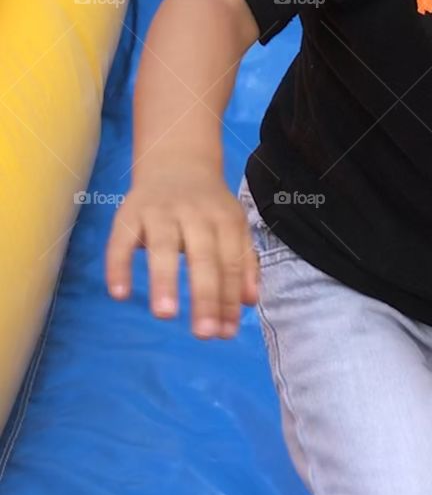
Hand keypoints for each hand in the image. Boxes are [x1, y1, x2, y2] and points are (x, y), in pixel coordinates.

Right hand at [105, 163, 258, 338]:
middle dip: (205, 295)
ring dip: (165, 280)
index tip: (227, 332)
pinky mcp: (128, 213)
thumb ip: (243, 262)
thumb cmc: (207, 206)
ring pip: (163, 246)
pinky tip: (119, 294)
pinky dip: (118, 266)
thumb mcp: (232, 226)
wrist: (177, 160)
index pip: (231, 261)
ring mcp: (160, 212)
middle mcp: (194, 213)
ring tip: (166, 315)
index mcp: (224, 218)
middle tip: (205, 334)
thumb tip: (250, 302)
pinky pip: (120, 241)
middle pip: (203, 256)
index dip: (230, 297)